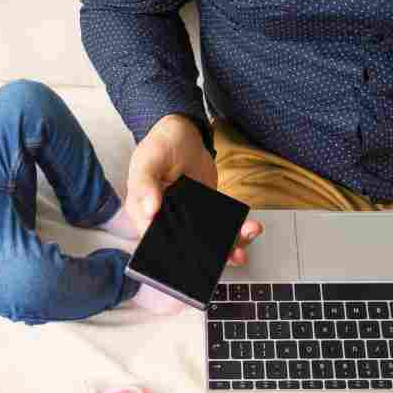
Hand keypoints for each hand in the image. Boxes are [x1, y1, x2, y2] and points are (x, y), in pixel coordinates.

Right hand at [127, 115, 261, 265]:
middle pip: (185, 248)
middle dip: (208, 257)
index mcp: (143, 214)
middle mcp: (165, 220)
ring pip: (205, 241)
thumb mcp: (148, 159)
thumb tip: (148, 211)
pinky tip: (248, 229)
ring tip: (243, 244)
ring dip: (227, 246)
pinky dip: (235, 231)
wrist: (185, 132)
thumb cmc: (161, 143)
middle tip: (230, 255)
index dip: (174, 256)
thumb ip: (145, 183)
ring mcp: (187, 218)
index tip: (194, 260)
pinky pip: (221, 227)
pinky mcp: (206, 212)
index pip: (156, 243)